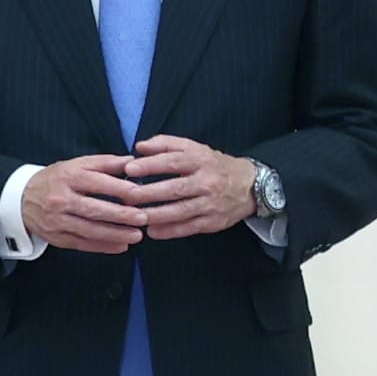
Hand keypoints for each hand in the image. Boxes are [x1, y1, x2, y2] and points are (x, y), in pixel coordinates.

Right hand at [20, 155, 146, 254]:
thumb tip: (132, 162)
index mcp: (68, 178)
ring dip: (114, 234)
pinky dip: (102, 246)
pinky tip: (120, 246)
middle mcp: (60, 200)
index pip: (97, 183)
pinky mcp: (55, 237)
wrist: (20, 199)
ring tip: (136, 236)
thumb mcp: (76, 165)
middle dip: (120, 215)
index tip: (139, 194)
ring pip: (89, 230)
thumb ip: (105, 163)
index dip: (119, 189)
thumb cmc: (55, 180)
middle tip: (142, 218)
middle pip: (93, 209)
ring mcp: (56, 221)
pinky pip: (81, 244)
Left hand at [124, 136, 257, 239]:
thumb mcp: (194, 149)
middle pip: (174, 188)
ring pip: (180, 211)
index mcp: (201, 160)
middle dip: (147, 193)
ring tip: (133, 216)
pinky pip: (188, 228)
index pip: (174, 162)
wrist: (250, 185)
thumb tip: (139, 146)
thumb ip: (166, 144)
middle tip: (125, 196)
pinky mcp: (213, 222)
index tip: (129, 168)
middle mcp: (207, 182)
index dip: (150, 165)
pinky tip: (151, 231)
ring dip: (155, 215)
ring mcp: (211, 203)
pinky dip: (169, 231)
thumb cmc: (213, 165)